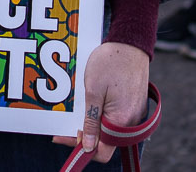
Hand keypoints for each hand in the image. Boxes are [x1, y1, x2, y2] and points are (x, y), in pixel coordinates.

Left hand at [52, 41, 149, 162]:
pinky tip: (89, 104)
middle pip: (104, 141)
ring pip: (109, 129)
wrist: (130, 44)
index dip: (80, 147)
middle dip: (83, 134)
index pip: (101, 151)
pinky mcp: (132, 105)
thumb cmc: (110, 63)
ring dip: (91, 124)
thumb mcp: (93, 91)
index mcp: (121, 121)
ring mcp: (133, 114)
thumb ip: (91, 121)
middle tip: (66, 122)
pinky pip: (115, 118)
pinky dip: (101, 115)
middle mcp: (131, 122)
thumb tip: (88, 147)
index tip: (61, 136)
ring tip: (76, 111)